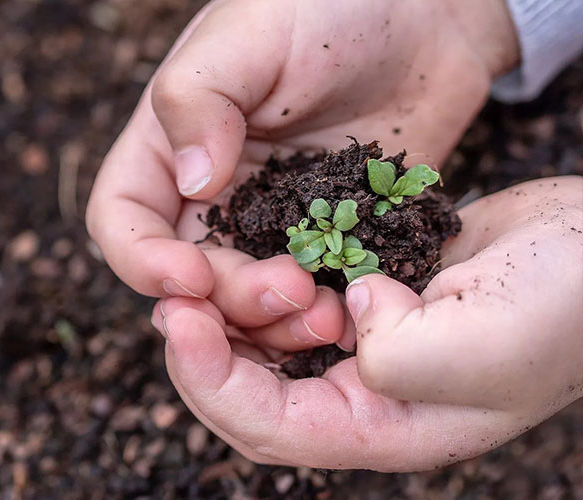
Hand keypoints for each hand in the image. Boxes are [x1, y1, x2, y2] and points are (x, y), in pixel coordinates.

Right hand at [86, 0, 518, 348]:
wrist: (424, 15)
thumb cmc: (329, 6)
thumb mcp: (251, 34)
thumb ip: (199, 101)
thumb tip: (190, 184)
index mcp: (174, 146)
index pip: (124, 220)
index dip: (142, 261)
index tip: (188, 277)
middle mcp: (218, 193)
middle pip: (194, 275)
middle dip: (229, 298)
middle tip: (288, 291)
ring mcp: (276, 220)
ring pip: (252, 298)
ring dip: (277, 321)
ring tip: (325, 314)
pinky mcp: (332, 235)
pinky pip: (317, 288)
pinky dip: (326, 311)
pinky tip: (354, 311)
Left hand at [157, 177, 582, 470]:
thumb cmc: (560, 307)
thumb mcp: (481, 345)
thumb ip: (398, 353)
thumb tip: (350, 313)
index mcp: (388, 427)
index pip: (272, 426)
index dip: (213, 381)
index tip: (179, 321)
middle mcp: (368, 396)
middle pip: (256, 394)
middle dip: (205, 352)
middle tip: (171, 300)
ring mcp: (367, 347)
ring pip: (271, 349)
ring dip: (232, 318)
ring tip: (200, 278)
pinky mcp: (371, 300)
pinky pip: (300, 304)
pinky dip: (268, 287)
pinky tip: (251, 259)